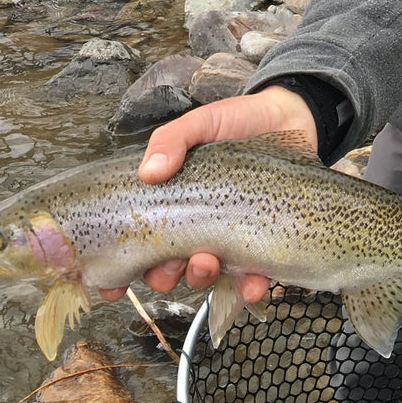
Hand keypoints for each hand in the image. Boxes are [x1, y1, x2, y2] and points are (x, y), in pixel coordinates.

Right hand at [98, 86, 317, 302]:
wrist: (291, 116)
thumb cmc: (239, 122)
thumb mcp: (200, 123)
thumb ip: (171, 140)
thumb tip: (149, 171)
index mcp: (172, 203)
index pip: (138, 241)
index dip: (119, 270)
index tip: (110, 285)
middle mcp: (196, 226)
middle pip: (167, 268)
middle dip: (163, 276)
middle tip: (168, 266)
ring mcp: (229, 238)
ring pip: (206, 276)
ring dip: (201, 277)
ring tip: (206, 262)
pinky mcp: (263, 243)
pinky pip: (253, 277)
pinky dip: (250, 286)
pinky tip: (252, 282)